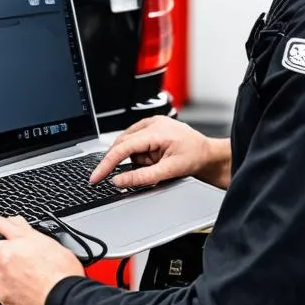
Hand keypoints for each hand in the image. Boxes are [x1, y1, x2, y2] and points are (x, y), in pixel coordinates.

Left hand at [0, 216, 84, 304]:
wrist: (67, 303)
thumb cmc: (62, 274)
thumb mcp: (48, 242)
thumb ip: (25, 231)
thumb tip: (16, 222)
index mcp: (8, 251)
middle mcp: (2, 271)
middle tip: (11, 261)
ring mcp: (4, 292)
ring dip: (3, 281)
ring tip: (23, 281)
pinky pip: (6, 303)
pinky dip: (15, 300)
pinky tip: (29, 297)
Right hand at [89, 116, 231, 189]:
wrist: (209, 154)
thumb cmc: (195, 158)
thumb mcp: (168, 171)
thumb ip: (141, 177)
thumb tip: (119, 181)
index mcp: (155, 131)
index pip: (122, 148)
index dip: (106, 164)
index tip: (96, 177)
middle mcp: (151, 123)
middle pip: (122, 145)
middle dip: (129, 163)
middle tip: (148, 171)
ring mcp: (151, 124)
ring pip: (128, 146)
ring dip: (137, 159)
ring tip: (158, 163)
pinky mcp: (151, 128)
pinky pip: (135, 143)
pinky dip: (141, 155)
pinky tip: (155, 158)